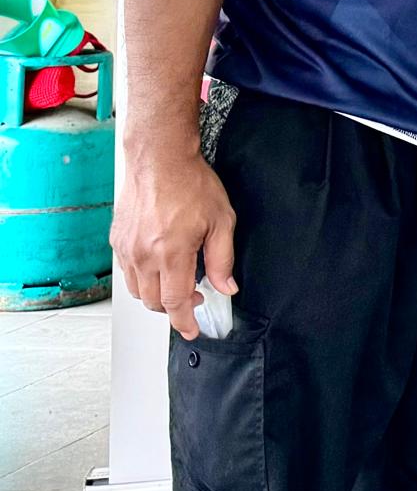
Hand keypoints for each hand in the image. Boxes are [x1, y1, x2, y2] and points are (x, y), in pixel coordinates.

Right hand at [111, 146, 235, 339]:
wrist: (159, 160)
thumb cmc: (191, 183)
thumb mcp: (222, 220)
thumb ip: (222, 259)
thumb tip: (226, 286)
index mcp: (171, 253)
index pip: (174, 302)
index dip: (184, 322)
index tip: (192, 330)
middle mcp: (143, 255)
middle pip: (153, 302)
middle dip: (174, 309)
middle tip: (194, 299)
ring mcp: (127, 249)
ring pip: (137, 291)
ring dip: (156, 295)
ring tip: (178, 283)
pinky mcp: (117, 240)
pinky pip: (127, 273)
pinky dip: (143, 279)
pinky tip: (160, 266)